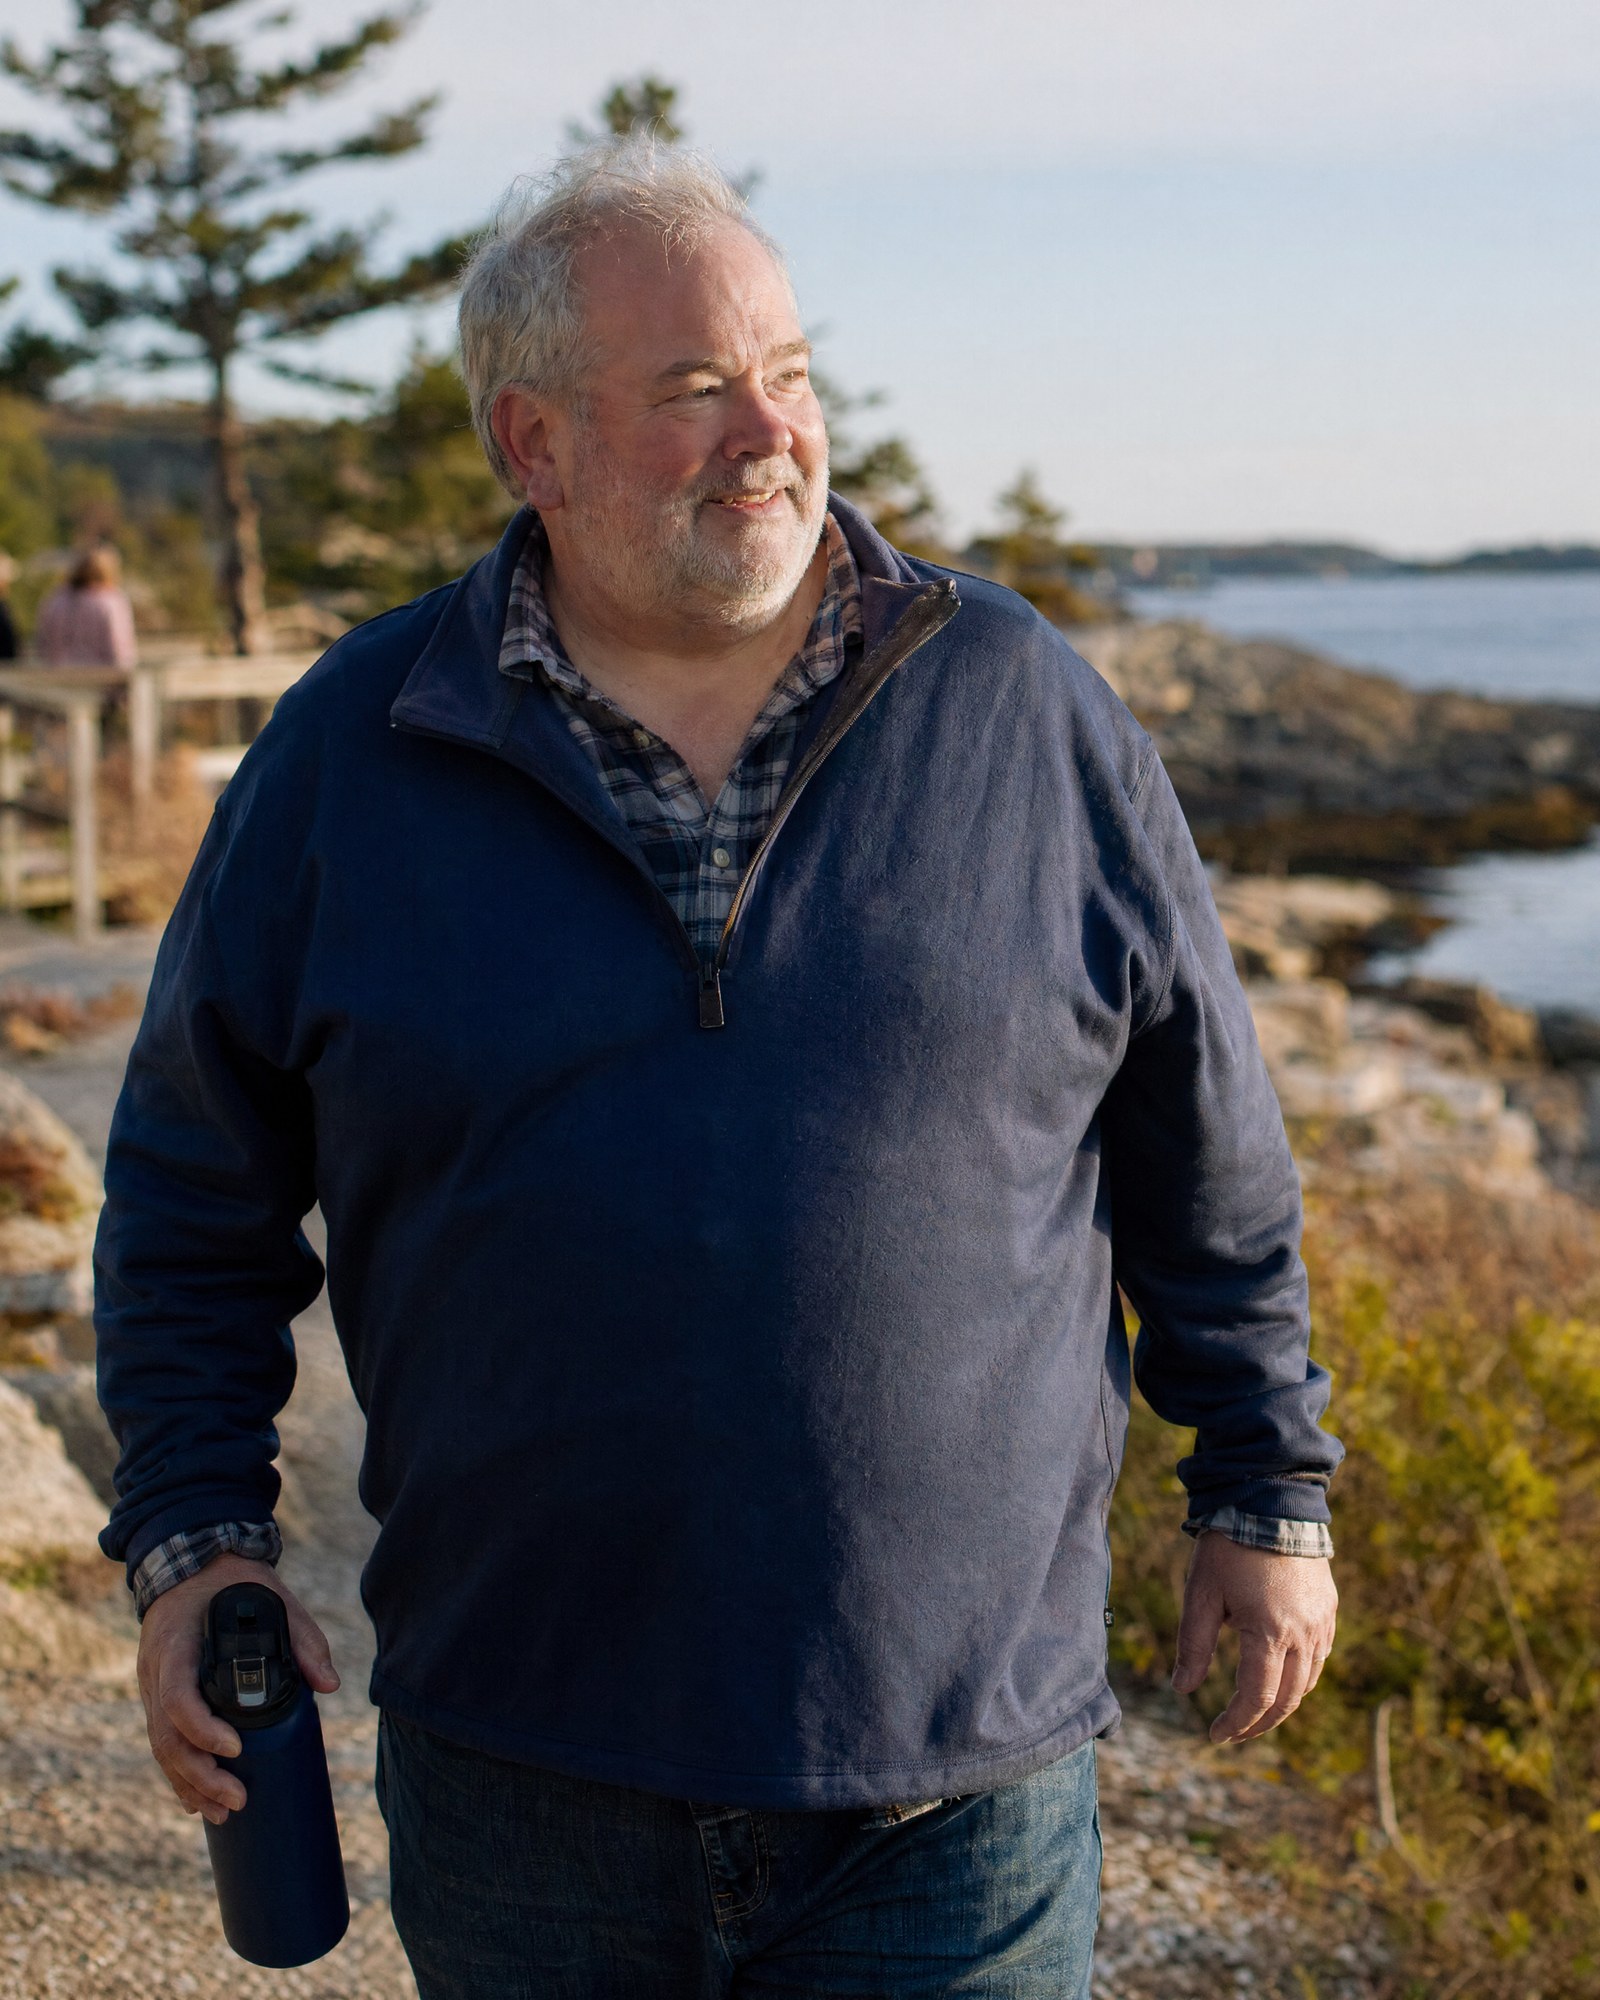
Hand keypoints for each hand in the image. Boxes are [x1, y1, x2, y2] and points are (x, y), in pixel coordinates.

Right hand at [136, 1553, 339, 1824]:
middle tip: (238, 1799)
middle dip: (200, 1774)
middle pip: (166, 1736)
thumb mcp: (272, 1597)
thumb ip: (303, 1638)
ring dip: (189, 1786)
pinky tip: (199, 1803)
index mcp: (177, 1643)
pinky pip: (164, 1744)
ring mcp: (151, 1688)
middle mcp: (156, 1671)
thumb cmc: (234, 1583)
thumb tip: (329, 1685)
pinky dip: (179, 1777)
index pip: (176, 1694)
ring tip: (224, 1812)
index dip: (201, 1727)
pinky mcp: (158, 1700)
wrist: (192, 1567)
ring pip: (161, 1748)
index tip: (235, 1747)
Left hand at [1170, 1533, 1336, 1743]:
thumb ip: (1193, 1645)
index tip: (1215, 1735)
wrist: (1270, 1501)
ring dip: (1282, 1704)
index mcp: (1270, 1633)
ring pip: (1307, 1682)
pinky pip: (1319, 1657)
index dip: (1235, 1722)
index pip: (1257, 1698)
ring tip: (1254, 1712)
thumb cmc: (1229, 1548)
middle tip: (1233, 1733)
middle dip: (1259, 1723)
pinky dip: (1301, 1677)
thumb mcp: (1201, 1594)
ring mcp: (1321, 1622)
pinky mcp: (1328, 1608)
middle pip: (1287, 1700)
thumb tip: (1182, 1689)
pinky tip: (1280, 1677)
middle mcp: (1304, 1634)